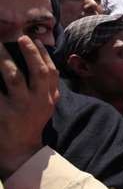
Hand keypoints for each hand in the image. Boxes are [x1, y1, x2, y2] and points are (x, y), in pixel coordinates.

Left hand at [0, 36, 59, 178]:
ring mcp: (19, 108)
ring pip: (14, 78)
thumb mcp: (47, 106)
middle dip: (31, 53)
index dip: (44, 54)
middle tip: (22, 38)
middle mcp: (38, 102)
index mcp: (49, 99)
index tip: (36, 40)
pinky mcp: (2, 113)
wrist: (20, 150)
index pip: (51, 73)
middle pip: (38, 73)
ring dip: (5, 60)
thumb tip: (46, 62)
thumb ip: (49, 87)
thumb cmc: (32, 123)